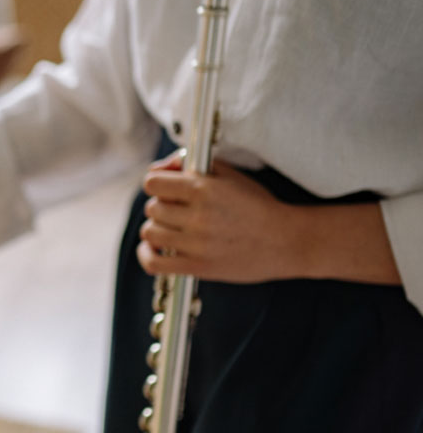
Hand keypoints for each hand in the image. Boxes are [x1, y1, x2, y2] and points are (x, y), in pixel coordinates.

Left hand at [136, 154, 297, 281]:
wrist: (286, 241)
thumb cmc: (258, 206)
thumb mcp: (230, 175)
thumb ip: (192, 165)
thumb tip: (161, 167)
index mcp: (203, 188)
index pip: (152, 182)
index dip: (156, 184)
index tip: (165, 190)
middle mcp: (197, 215)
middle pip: (152, 208)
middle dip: (161, 207)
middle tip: (177, 212)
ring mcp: (196, 243)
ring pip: (149, 232)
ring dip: (156, 229)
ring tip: (171, 229)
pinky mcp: (197, 266)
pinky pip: (153, 262)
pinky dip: (146, 255)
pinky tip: (152, 249)